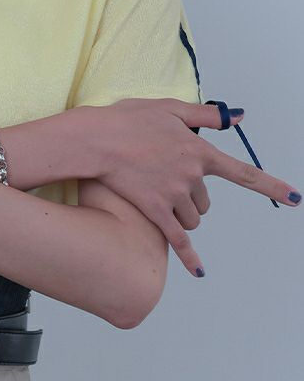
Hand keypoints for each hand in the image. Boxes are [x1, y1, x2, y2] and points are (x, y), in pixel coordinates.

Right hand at [81, 98, 300, 276]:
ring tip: (158, 198)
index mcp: (199, 151)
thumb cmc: (127, 120)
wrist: (96, 140)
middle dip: (193, 197)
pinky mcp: (155, 210)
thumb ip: (206, 115)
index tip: (294, 198)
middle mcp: (192, 175)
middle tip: (168, 181)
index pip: (243, 173)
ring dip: (183, 214)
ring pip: (193, 217)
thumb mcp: (169, 109)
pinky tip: (199, 271)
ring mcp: (174, 195)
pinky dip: (190, 257)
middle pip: (206, 199)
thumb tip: (237, 116)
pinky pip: (178, 240)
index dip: (272, 186)